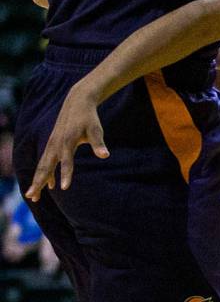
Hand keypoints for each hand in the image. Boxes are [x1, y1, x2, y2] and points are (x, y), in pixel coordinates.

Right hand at [25, 80, 108, 199]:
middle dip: (38, 183)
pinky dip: (45, 173)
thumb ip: (98, 143)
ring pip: (42, 166)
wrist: (77, 103)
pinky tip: (50, 185)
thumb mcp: (96, 129)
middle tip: (32, 197)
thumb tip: (105, 155)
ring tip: (33, 197)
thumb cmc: (89, 118)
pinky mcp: (52, 144)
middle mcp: (56, 144)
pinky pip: (46, 162)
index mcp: (67, 141)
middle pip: (45, 167)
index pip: (66, 161)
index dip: (65, 174)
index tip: (63, 188)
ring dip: (37, 181)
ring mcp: (52, 144)